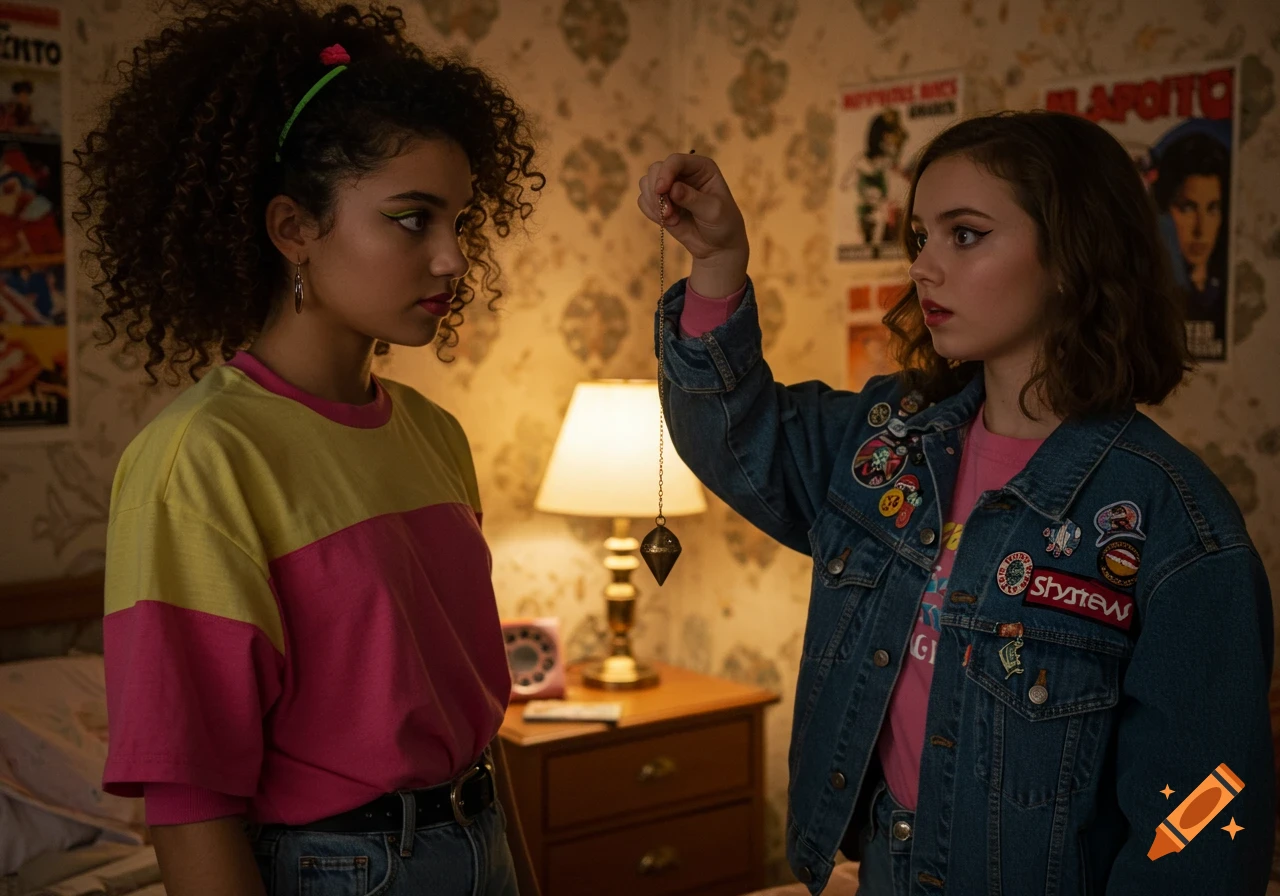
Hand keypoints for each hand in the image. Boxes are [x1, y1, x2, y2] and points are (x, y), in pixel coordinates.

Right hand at [637, 153, 748, 294]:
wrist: (718, 246)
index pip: (675, 161)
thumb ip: (693, 198)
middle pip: (656, 169)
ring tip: (671, 219)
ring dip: (654, 203)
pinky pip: (643, 201)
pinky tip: (667, 222)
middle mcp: (684, 173)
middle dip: (656, 191)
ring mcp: (670, 187)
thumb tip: (672, 188)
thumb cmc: (723, 224)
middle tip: (668, 212)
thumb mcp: (713, 211)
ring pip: (646, 183)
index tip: (661, 191)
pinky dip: (651, 212)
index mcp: (701, 167)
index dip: (665, 173)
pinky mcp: (661, 203)